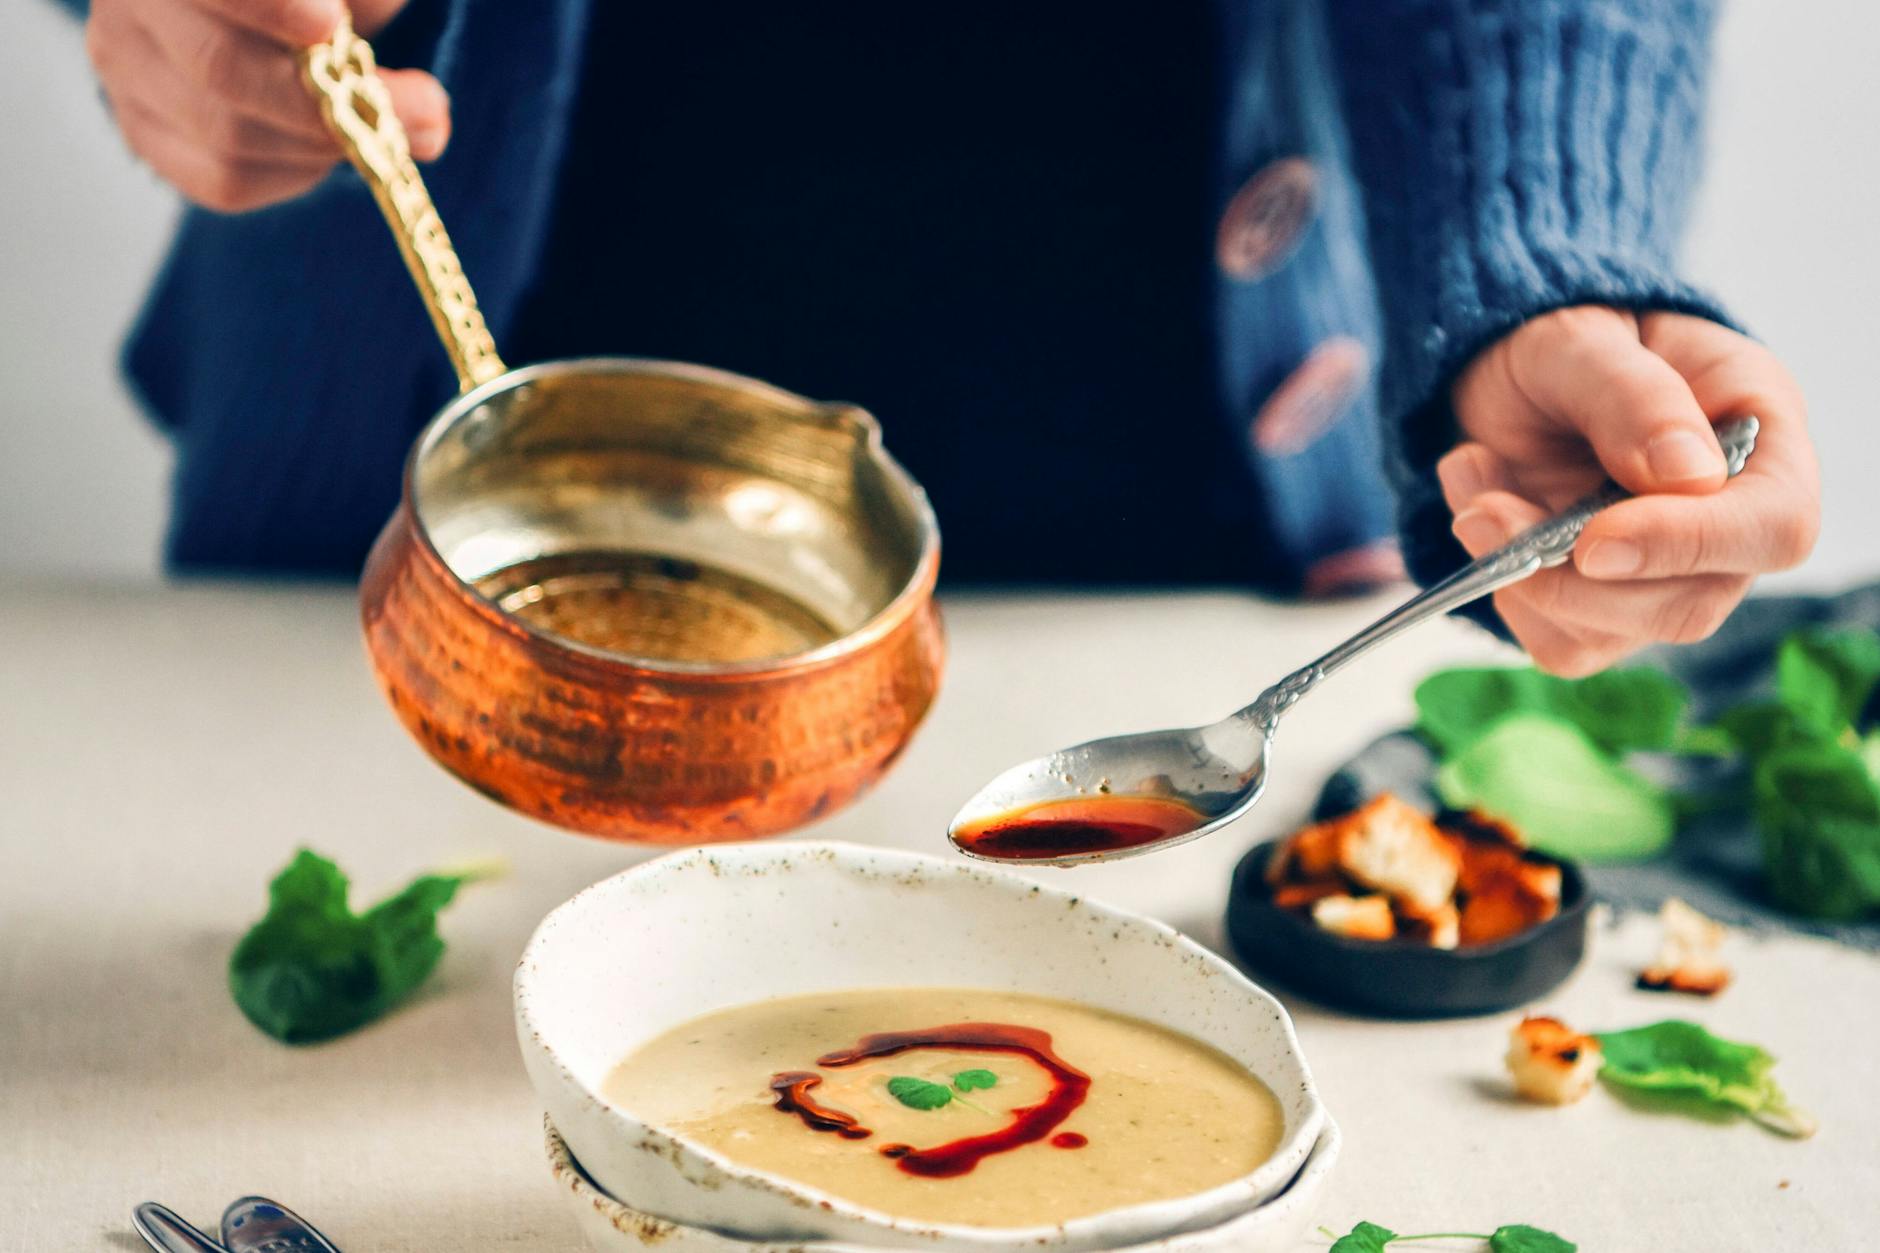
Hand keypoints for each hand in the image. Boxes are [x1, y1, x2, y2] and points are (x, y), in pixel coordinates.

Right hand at [87, 0, 449, 212]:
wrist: (266, 23)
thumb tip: (393, 73)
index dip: (266, 6)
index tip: (329, 25)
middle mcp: (129, 11)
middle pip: (221, 69)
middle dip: (332, 102)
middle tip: (427, 112)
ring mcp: (128, 78)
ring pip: (231, 137)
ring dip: (330, 143)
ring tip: (395, 130)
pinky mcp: (150, 140)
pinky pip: (229, 181)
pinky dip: (299, 171)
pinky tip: (330, 147)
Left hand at [1440, 306, 1818, 675]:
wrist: (1505, 365)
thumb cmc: (1561, 340)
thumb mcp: (1581, 340)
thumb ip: (1633, 397)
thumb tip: (1690, 475)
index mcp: (1761, 436)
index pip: (1773, 526)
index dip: (1690, 546)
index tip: (1593, 541)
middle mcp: (1728, 517)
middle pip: (1690, 603)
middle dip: (1571, 578)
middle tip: (1485, 509)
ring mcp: (1666, 571)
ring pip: (1613, 635)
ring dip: (1521, 579)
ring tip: (1472, 484)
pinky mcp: (1602, 604)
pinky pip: (1560, 642)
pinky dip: (1502, 589)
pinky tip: (1478, 509)